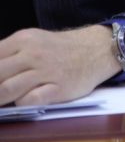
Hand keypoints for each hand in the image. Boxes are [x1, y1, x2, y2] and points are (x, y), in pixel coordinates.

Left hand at [0, 26, 120, 105]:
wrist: (98, 49)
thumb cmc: (61, 49)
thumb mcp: (33, 41)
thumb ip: (9, 54)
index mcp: (24, 39)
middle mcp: (33, 54)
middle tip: (0, 91)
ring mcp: (46, 71)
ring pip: (6, 89)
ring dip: (1, 98)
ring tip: (5, 99)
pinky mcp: (58, 88)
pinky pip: (29, 100)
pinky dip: (22, 102)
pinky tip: (27, 98)